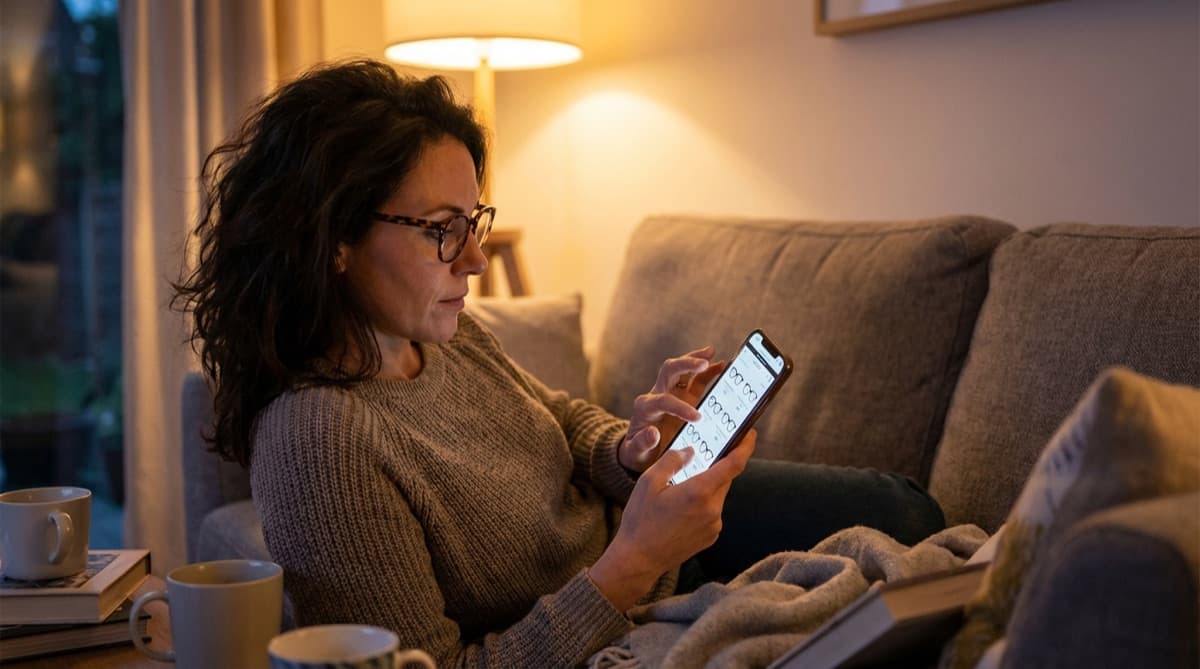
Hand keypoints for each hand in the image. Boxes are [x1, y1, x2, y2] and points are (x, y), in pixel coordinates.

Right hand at [590, 429, 756, 610]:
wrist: (638, 559)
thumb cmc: (641, 519)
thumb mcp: (648, 481)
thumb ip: (672, 460)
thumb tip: (690, 451)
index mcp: (699, 492)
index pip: (733, 464)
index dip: (745, 446)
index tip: (750, 433)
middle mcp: (712, 509)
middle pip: (724, 479)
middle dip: (716, 466)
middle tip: (702, 457)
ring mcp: (714, 525)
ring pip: (717, 496)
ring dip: (706, 487)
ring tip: (680, 489)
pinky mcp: (711, 537)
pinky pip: (712, 512)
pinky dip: (703, 504)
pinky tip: (681, 508)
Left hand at [618, 346, 726, 471]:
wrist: (639, 451)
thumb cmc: (638, 453)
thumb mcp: (635, 453)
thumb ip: (642, 443)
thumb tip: (653, 433)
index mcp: (644, 408)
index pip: (663, 400)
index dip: (680, 407)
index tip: (697, 417)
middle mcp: (656, 395)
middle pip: (669, 371)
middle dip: (685, 365)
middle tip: (703, 364)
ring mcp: (670, 392)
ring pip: (680, 368)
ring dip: (695, 359)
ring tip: (711, 353)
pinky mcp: (682, 396)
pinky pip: (693, 378)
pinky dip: (705, 370)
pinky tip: (719, 364)